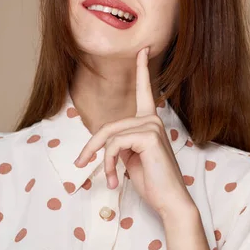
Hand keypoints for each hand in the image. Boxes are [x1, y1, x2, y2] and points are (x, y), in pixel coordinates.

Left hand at [74, 47, 193, 217]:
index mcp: (150, 121)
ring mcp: (152, 126)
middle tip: (80, 164)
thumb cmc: (152, 181)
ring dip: (102, 160)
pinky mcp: (148, 135)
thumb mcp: (131, 159)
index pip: (144, 91)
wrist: (169, 199)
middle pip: (109, 126)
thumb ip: (121, 144)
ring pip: (109, 136)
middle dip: (91, 147)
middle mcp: (153, 119)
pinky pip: (114, 144)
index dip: (142, 69)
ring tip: (109, 179)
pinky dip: (108, 163)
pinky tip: (115, 178)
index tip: (143, 50)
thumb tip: (107, 143)